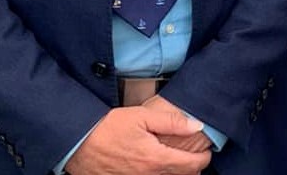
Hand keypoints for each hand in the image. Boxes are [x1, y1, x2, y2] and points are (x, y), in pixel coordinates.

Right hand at [65, 105, 211, 174]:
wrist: (79, 144)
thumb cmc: (108, 128)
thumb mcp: (141, 116)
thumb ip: (171, 122)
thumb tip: (196, 126)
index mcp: (156, 159)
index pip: (192, 165)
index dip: (204, 158)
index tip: (207, 151)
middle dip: (193, 167)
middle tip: (195, 155)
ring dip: (177, 172)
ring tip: (178, 160)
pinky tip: (157, 165)